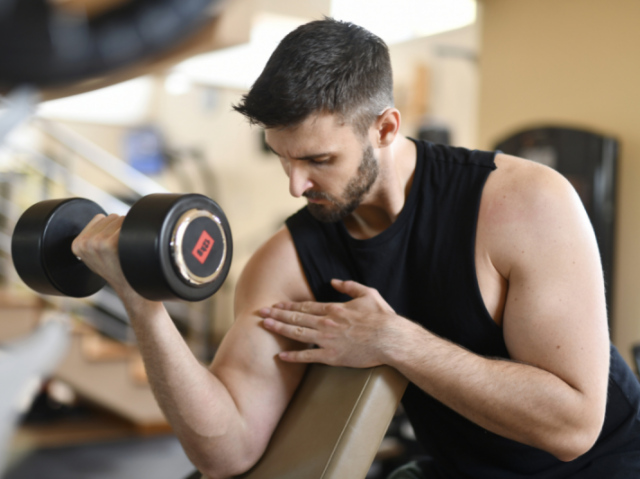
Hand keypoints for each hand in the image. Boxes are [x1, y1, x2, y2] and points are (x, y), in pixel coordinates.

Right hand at [71, 213, 131, 295]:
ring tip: (126, 249)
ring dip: (127, 230)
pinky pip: (127, 224)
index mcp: (77, 245)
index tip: (112, 246)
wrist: (130, 288)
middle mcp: (85, 243)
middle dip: (118, 229)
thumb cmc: (116, 271)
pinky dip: (134, 233)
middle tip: (121, 248)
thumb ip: (91, 239)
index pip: (100, 218)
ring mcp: (97, 242)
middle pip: (111, 217)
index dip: (110, 229)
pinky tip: (131, 247)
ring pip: (120, 219)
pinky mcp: (110, 243)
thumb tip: (102, 218)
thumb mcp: (94, 257)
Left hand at [260, 279, 400, 367]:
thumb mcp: (368, 293)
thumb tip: (334, 281)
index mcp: (334, 308)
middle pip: (296, 317)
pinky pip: (308, 357)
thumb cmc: (382, 317)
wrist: (391, 339)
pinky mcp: (332, 356)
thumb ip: (349, 286)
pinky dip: (294, 356)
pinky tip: (281, 355)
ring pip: (297, 333)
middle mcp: (326, 323)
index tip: (276, 304)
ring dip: (280, 329)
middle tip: (262, 312)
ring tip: (265, 325)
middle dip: (277, 314)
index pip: (306, 306)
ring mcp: (327, 340)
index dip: (289, 305)